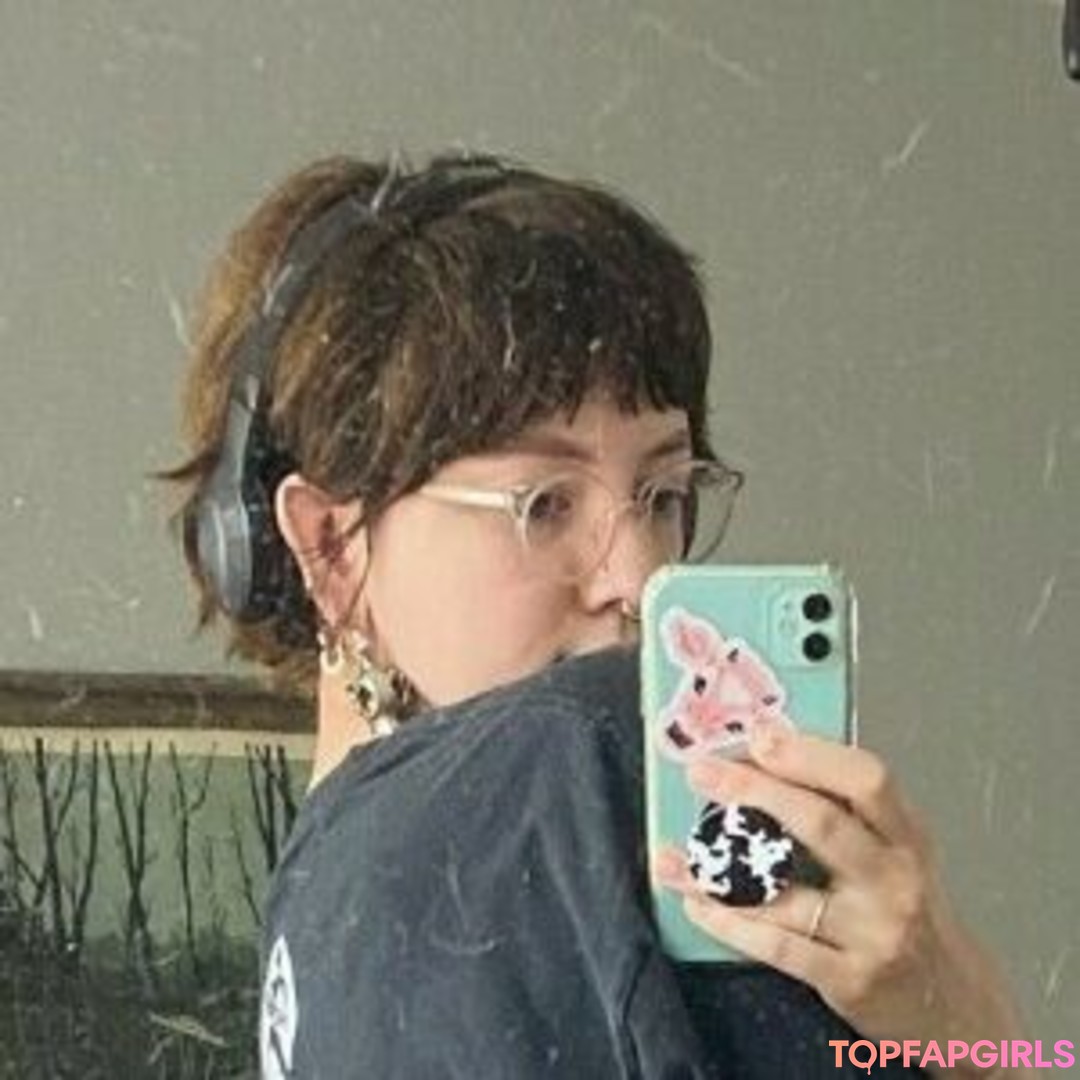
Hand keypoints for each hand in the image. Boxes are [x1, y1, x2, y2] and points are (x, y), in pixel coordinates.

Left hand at [652, 723, 1032, 1078]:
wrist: (954, 1006)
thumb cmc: (908, 911)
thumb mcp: (896, 852)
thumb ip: (846, 810)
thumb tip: (766, 754)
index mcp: (906, 836)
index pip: (867, 779)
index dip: (811, 753)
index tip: (759, 734)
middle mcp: (895, 879)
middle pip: (822, 824)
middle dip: (755, 792)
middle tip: (703, 772)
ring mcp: (874, 932)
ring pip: (786, 891)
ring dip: (718, 871)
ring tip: (672, 853)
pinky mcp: (849, 979)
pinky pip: (778, 945)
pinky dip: (730, 922)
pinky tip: (696, 903)